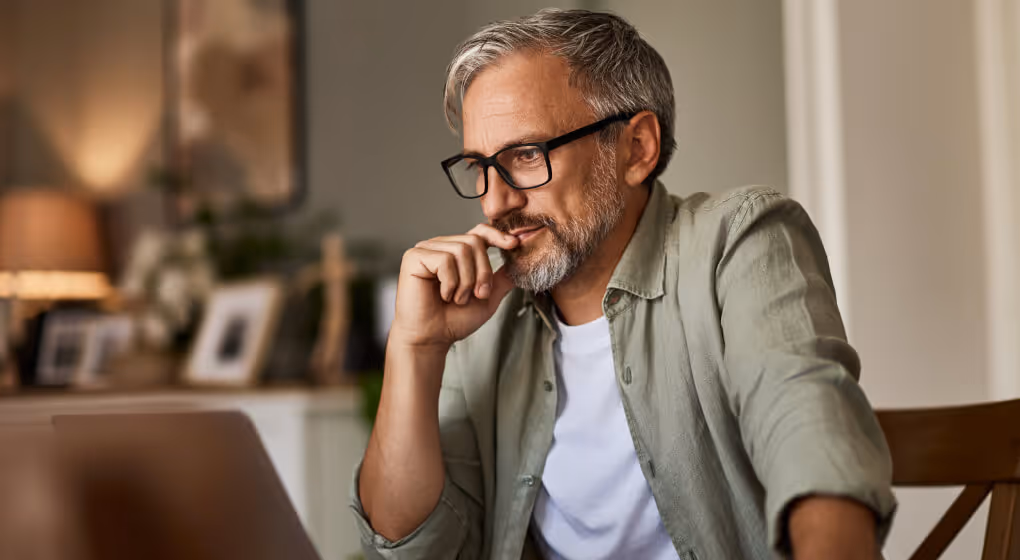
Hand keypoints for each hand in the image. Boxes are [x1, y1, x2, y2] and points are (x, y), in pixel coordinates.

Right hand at [390, 224, 518, 350]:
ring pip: (461, 250)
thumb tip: (520, 263)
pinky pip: (444, 260)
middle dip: (482, 272)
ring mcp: (426, 250)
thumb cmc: (453, 320)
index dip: (497, 235)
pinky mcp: (414, 257)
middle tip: (478, 295)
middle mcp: (441, 247)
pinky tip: (443, 295)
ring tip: (457, 299)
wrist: (432, 338)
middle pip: (474, 242)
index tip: (514, 244)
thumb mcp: (487, 298)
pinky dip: (450, 283)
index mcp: (456, 253)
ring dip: (466, 282)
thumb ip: (501, 279)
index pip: (479, 232)